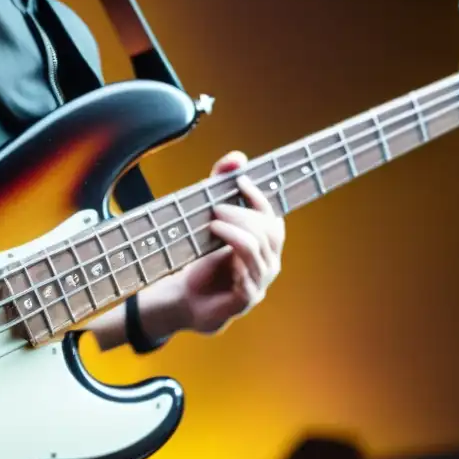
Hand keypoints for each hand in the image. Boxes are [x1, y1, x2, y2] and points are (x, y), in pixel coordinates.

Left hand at [176, 151, 284, 333]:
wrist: (187, 301)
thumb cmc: (202, 262)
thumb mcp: (212, 222)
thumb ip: (221, 188)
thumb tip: (237, 157)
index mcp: (266, 245)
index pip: (271, 216)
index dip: (259, 197)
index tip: (240, 182)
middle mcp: (270, 263)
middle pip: (266, 230)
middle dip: (242, 214)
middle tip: (216, 208)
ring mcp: (261, 282)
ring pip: (257, 249)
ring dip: (234, 232)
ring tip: (213, 224)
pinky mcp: (247, 299)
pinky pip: (249, 275)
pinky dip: (234, 257)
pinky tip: (216, 249)